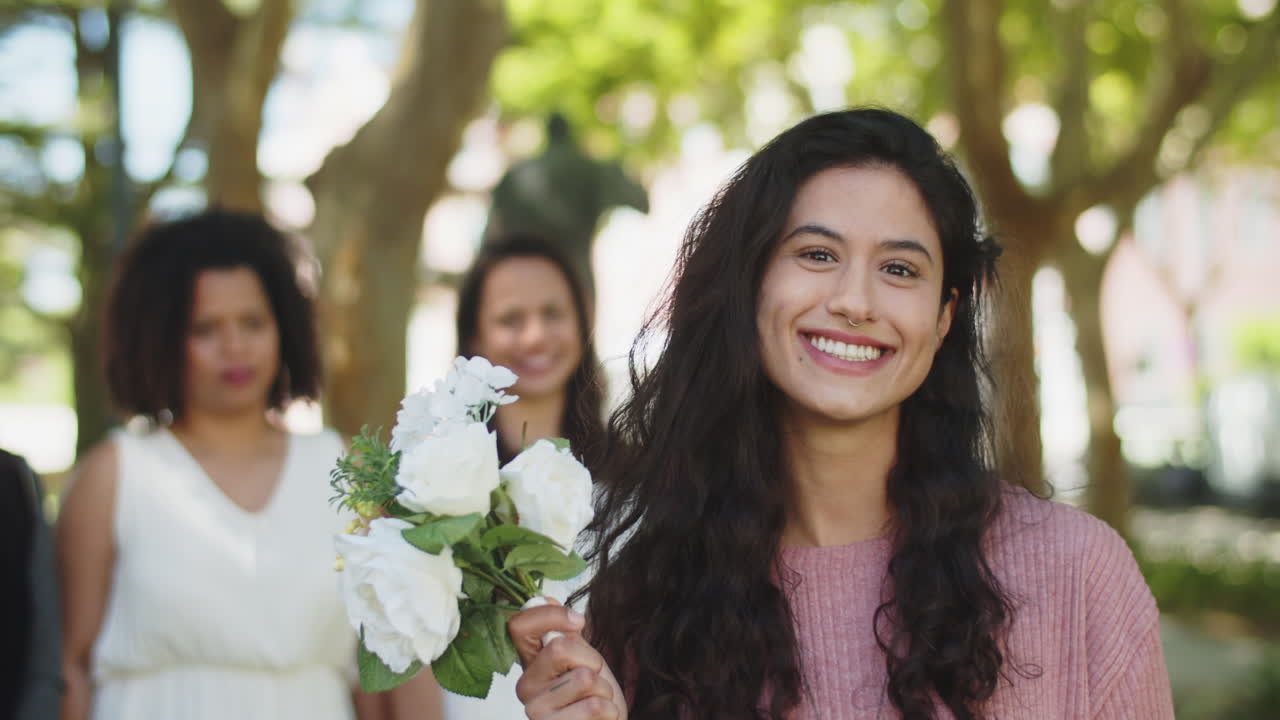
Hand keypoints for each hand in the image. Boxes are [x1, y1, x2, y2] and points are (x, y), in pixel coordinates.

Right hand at [509, 598, 626, 718]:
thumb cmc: (592, 693)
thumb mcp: (581, 655)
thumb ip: (563, 631)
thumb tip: (542, 598)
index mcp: (529, 662)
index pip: (519, 625)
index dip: (552, 615)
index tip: (579, 621)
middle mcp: (525, 685)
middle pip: (559, 648)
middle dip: (591, 659)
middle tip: (592, 677)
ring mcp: (535, 711)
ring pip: (584, 678)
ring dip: (603, 689)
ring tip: (595, 700)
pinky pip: (594, 706)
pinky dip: (609, 709)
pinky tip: (600, 717)